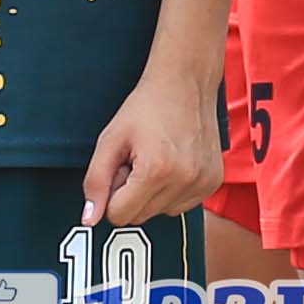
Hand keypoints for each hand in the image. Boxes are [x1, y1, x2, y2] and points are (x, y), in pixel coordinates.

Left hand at [78, 62, 221, 229]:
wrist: (186, 83)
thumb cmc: (146, 108)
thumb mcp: (110, 140)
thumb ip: (95, 182)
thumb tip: (89, 220)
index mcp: (156, 170)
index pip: (119, 215)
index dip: (112, 193)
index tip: (121, 167)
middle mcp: (185, 181)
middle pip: (140, 217)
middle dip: (131, 194)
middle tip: (137, 160)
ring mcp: (203, 183)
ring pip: (160, 213)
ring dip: (152, 194)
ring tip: (156, 159)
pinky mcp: (214, 182)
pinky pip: (182, 205)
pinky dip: (172, 191)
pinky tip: (173, 163)